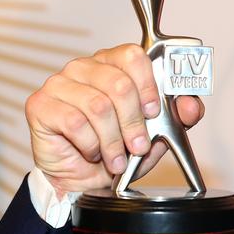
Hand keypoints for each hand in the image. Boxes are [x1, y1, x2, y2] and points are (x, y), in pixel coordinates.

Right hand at [25, 44, 203, 197]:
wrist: (83, 177)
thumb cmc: (117, 147)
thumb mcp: (157, 132)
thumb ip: (179, 115)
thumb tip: (192, 105)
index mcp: (114, 63)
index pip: (134, 56)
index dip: (148, 85)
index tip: (154, 111)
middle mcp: (86, 67)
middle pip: (119, 84)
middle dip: (134, 122)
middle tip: (138, 145)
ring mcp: (61, 82)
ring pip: (99, 106)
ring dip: (113, 140)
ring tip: (117, 158)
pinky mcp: (41, 104)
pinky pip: (74, 122)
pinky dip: (90, 144)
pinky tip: (93, 152)